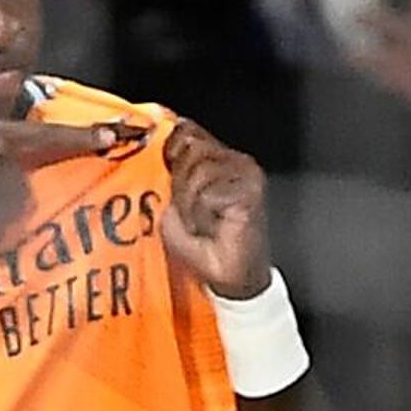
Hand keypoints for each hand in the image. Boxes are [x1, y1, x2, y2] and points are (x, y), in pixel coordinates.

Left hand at [158, 119, 269, 298]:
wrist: (234, 279)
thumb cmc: (207, 247)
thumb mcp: (175, 208)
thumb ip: (169, 180)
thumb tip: (160, 154)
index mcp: (218, 159)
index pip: (187, 131)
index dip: (170, 147)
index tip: (166, 167)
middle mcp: (236, 161)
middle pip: (190, 147)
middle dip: (180, 183)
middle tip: (190, 212)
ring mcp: (246, 174)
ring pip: (197, 172)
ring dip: (190, 205)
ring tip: (202, 224)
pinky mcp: (251, 191)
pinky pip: (208, 194)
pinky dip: (202, 216)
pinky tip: (213, 229)